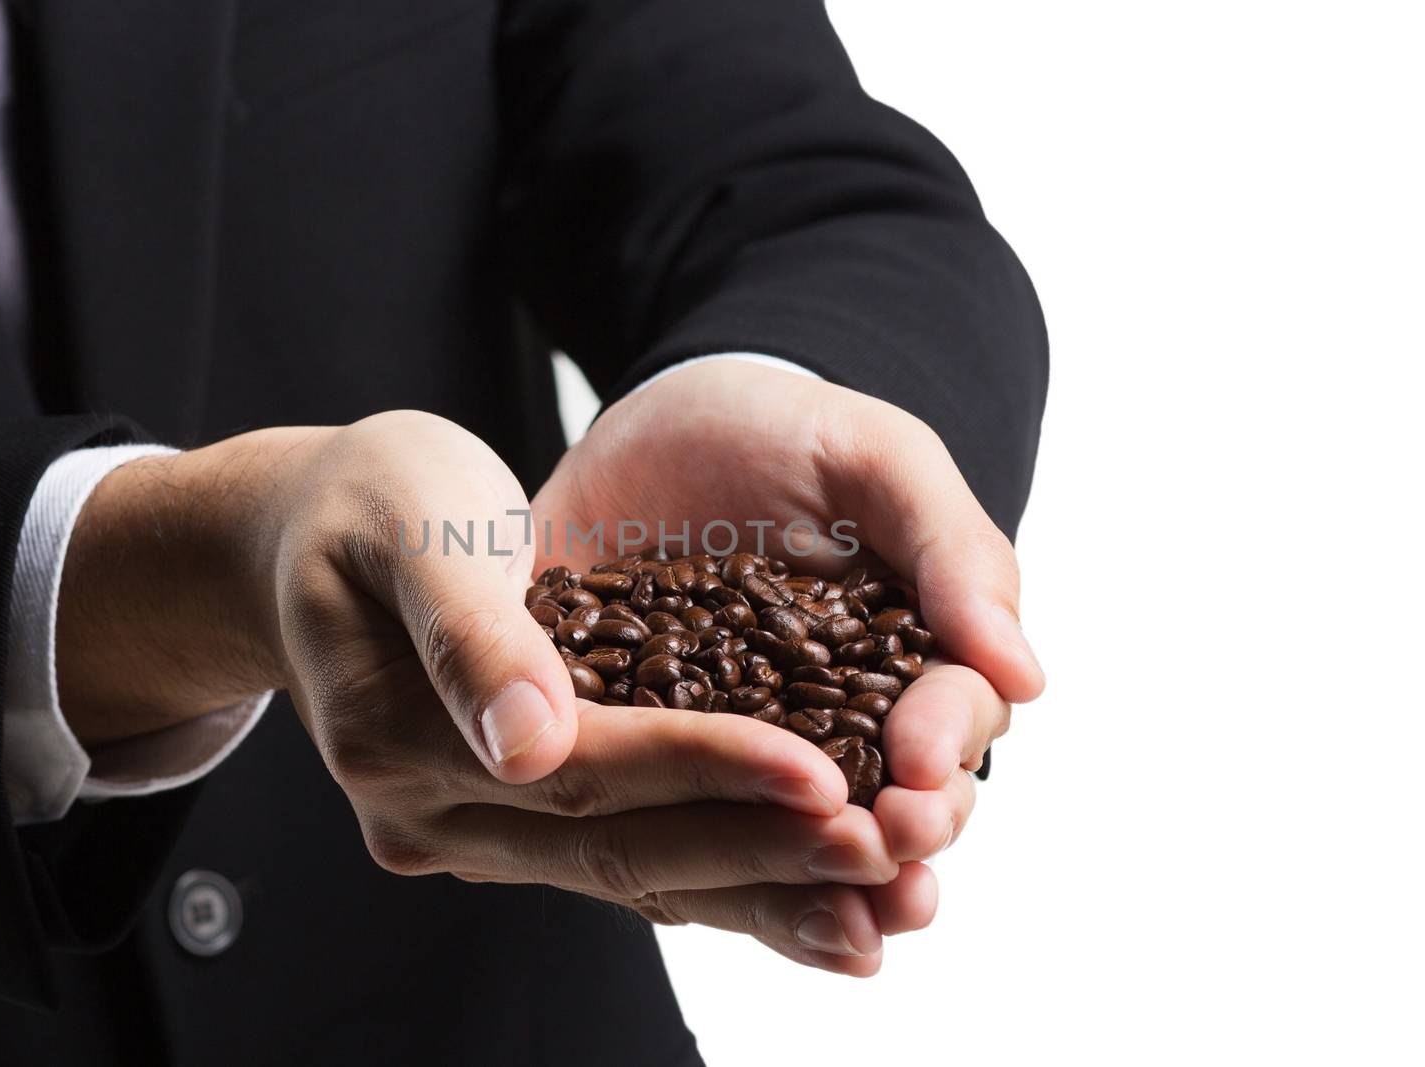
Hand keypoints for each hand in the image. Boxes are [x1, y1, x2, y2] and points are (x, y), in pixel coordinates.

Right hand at [61, 413, 900, 973]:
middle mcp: (431, 810)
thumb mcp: (407, 523)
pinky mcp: (509, 825)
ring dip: (757, 889)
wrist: (310, 538)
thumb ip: (466, 630)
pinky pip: (623, 864)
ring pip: (632, 876)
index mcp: (397, 732)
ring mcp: (467, 831)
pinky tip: (812, 897)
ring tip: (879, 897)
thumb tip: (530, 745)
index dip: (702, 768)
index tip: (820, 772)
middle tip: (884, 851)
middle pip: (617, 847)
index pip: (580, 769)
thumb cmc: (368, 500)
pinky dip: (720, 881)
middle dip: (756, 848)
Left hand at [532, 361, 1045, 934]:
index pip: (952, 717)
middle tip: (889, 851)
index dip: (946, 746)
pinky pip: (687, 828)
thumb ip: (951, 550)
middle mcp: (841, 722)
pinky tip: (706, 901)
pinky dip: (706, 873)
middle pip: (894, 803)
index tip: (922, 765)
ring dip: (827, 890)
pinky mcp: (657, 755)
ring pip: (802, 840)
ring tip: (845, 927)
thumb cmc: (782, 431)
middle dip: (902, 837)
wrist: (655, 422)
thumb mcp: (874, 459)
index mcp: (909, 658)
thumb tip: (1026, 676)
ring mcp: (748, 747)